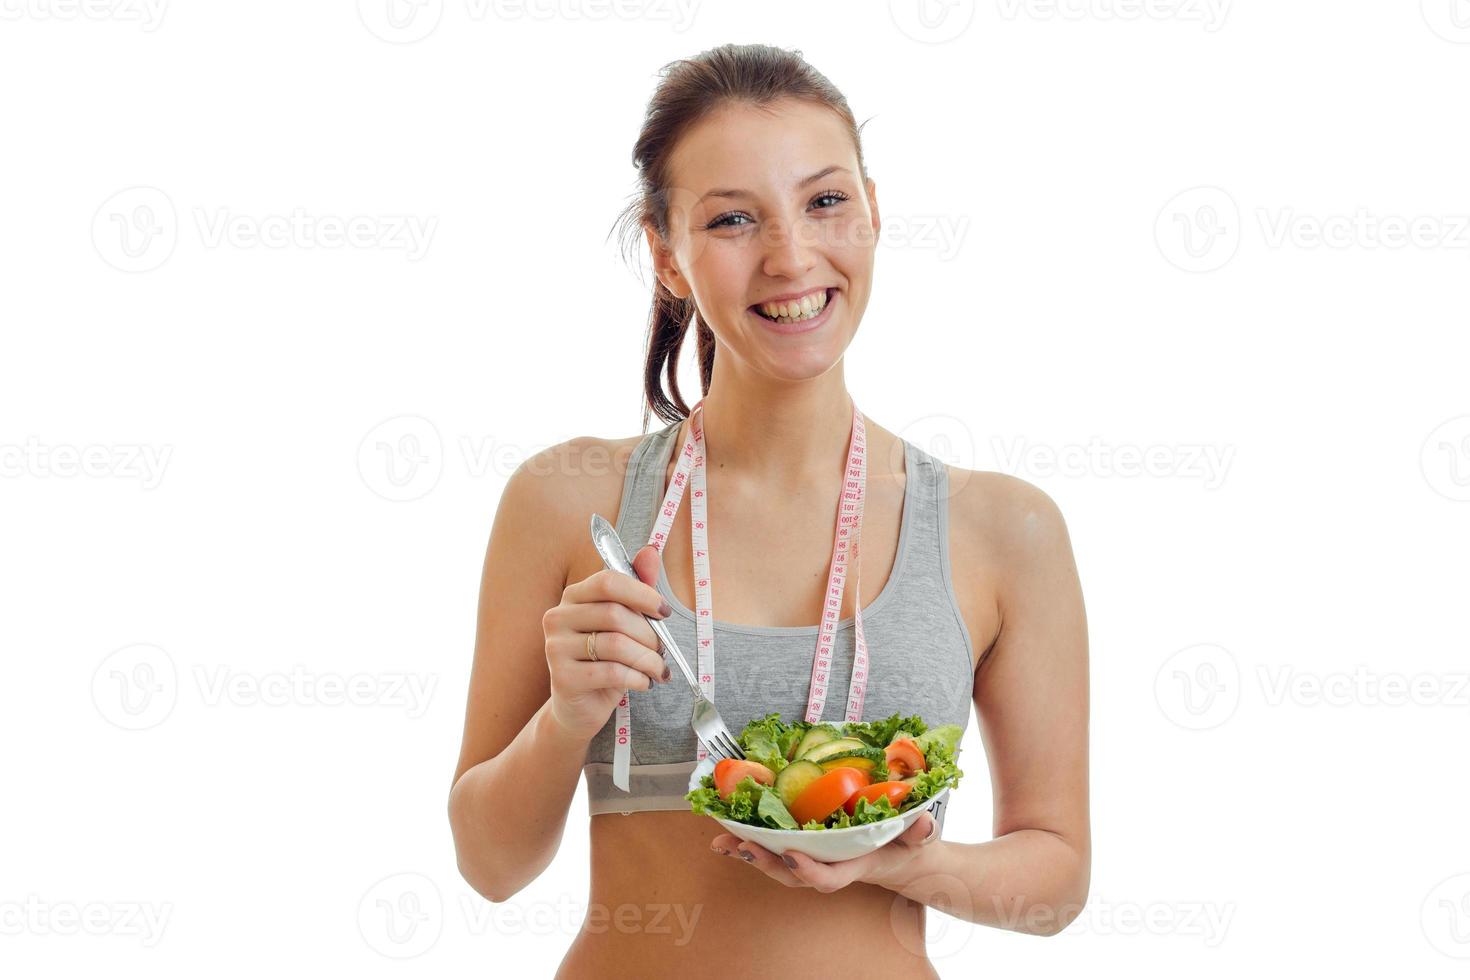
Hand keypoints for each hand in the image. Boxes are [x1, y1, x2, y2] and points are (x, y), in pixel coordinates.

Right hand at [542, 544, 672, 741]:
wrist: (579, 708)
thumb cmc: (605, 661)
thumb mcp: (625, 623)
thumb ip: (637, 587)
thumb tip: (650, 550)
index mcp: (573, 597)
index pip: (608, 581)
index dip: (642, 594)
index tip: (665, 612)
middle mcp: (558, 617)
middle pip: (615, 614)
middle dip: (649, 634)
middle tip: (662, 651)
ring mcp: (555, 648)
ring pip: (616, 645)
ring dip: (648, 659)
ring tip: (657, 670)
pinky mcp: (562, 678)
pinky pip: (611, 673)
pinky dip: (637, 678)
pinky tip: (643, 683)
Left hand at [710, 812, 939, 892]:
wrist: (900, 856)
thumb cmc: (907, 846)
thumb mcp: (919, 837)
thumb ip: (921, 832)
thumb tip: (923, 823)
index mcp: (854, 864)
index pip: (829, 878)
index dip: (809, 871)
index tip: (793, 855)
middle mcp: (829, 865)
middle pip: (791, 874)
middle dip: (765, 862)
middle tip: (742, 847)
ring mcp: (814, 859)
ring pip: (777, 864)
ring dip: (749, 853)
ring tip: (723, 842)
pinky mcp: (803, 847)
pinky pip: (774, 849)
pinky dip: (749, 842)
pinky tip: (725, 835)